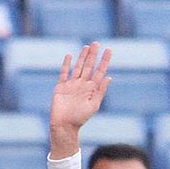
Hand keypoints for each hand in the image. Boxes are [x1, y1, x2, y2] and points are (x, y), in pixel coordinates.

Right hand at [49, 43, 111, 157]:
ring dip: (82, 57)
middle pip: (89, 66)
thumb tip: (109, 77)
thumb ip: (100, 91)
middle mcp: (82, 85)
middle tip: (97, 43)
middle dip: (93, 55)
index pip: (99, 71)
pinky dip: (66, 64)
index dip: (104, 61)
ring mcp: (72, 85)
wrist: (64, 125)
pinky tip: (69, 56)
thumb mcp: (94, 105)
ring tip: (87, 46)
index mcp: (92, 89)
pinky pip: (64, 73)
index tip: (109, 50)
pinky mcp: (61, 87)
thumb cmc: (80, 118)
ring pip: (78, 67)